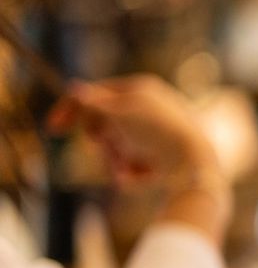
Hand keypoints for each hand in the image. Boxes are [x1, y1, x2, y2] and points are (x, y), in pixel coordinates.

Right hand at [49, 75, 220, 188]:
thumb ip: (92, 102)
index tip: (54, 129)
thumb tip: (73, 89)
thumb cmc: (157, 133)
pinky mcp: (166, 160)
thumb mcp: (118, 113)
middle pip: (107, 124)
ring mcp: (161, 134)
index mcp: (144, 89)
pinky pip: (136, 167)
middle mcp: (154, 109)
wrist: (194, 166)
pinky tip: (141, 178)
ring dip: (114, 159)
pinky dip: (132, 173)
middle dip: (101, 139)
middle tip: (103, 146)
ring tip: (122, 169)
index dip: (74, 109)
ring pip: (119, 148)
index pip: (100, 93)